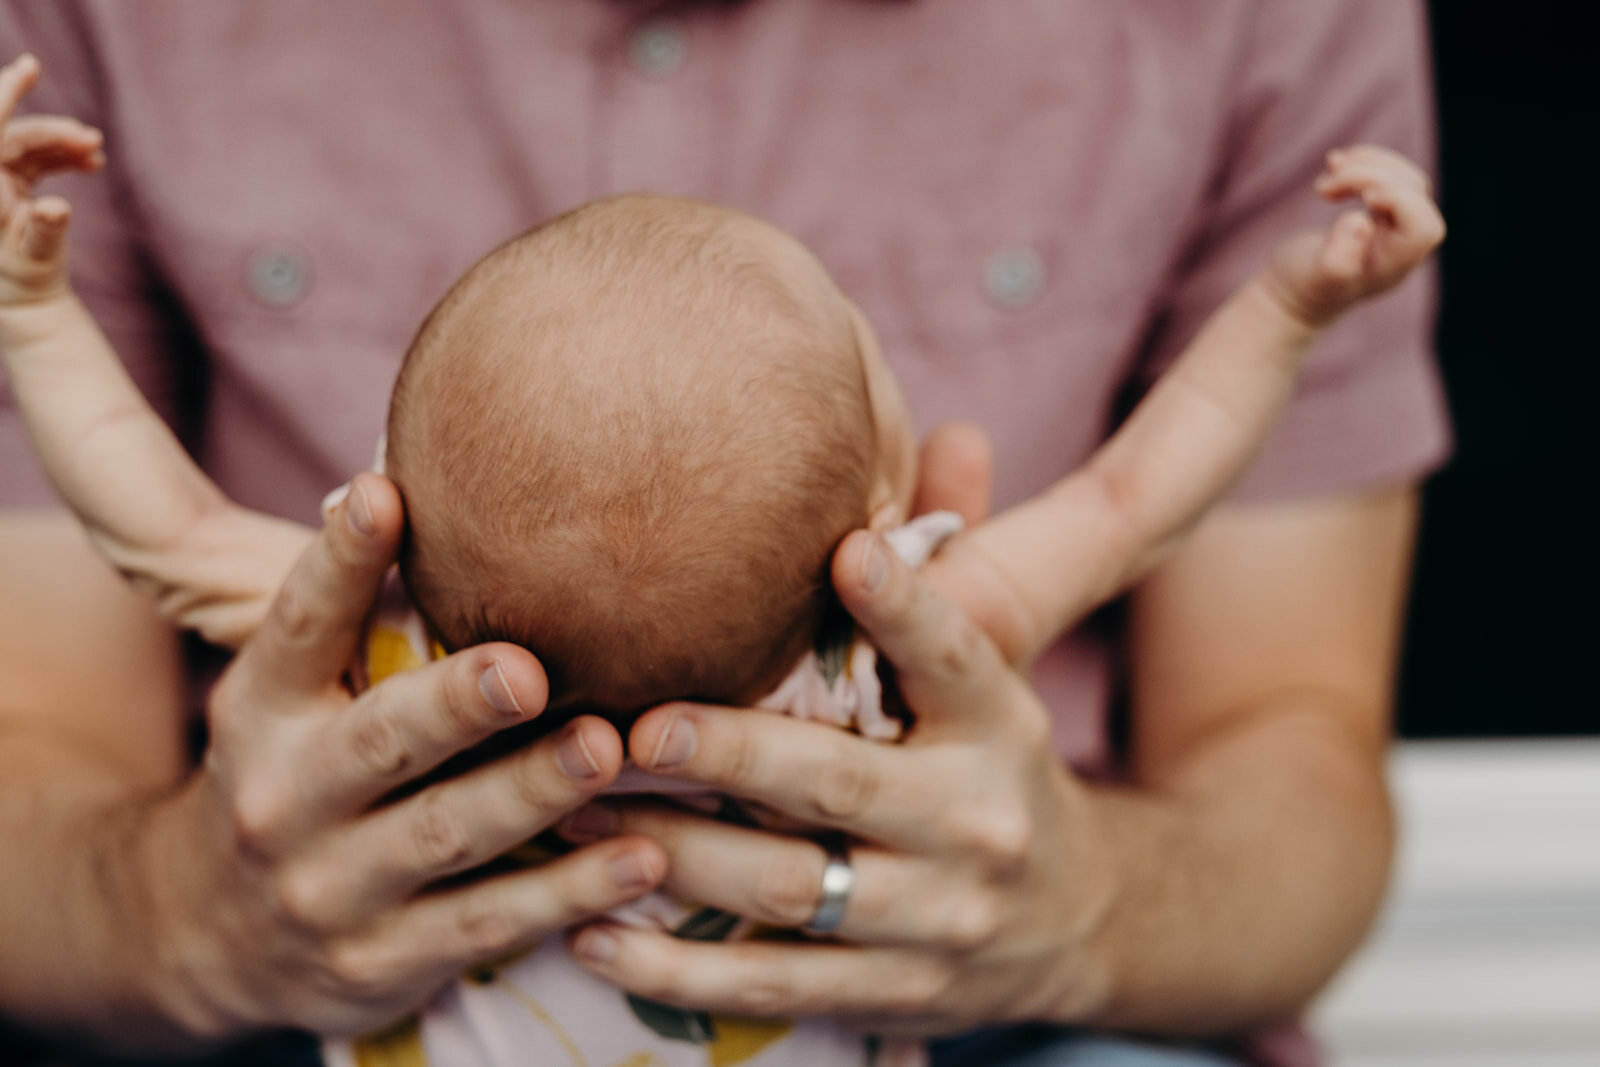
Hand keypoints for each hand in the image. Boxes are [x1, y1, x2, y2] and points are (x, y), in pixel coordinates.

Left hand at [0, 53, 103, 304]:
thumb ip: (44, 231)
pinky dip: (64, 157)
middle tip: (94, 141)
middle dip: (56, 132)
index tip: (32, 67)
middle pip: (17, 135)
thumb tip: (55, 209)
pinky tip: (90, 164)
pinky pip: (37, 157)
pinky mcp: (12, 185)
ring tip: (97, 156)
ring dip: (65, 144)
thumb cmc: (23, 280)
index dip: (6, 94)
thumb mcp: (35, 258)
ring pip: (29, 144)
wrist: (23, 299)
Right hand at [117, 474, 665, 1039]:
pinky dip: (566, 893)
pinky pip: (488, 922)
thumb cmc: (292, 775)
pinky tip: (638, 857)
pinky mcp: (386, 960)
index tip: (383, 495)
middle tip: (526, 668)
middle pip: (380, 743)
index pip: (300, 625)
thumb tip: (402, 484)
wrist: (207, 941)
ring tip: (605, 749)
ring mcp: (334, 888)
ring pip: (445, 835)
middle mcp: (288, 798)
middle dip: (454, 706)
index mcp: (266, 710)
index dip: (339, 561)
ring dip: (530, 792)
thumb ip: (351, 619)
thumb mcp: (287, 700)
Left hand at [561, 527, 1113, 1034]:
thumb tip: (956, 434)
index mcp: (1000, 721)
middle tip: (630, 727)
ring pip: (790, 890)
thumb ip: (954, 570)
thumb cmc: (995, 767)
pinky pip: (774, 985)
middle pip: (840, 785)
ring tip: (571, 815)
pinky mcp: (894, 993)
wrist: (1082, 922)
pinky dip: (678, 972)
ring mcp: (935, 918)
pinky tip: (593, 935)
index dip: (904, 605)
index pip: (957, 654)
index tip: (844, 552)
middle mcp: (975, 819)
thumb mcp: (995, 675)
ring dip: (672, 857)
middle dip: (731, 757)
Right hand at [1266, 145, 1444, 327]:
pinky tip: (1335, 163)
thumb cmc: (1302, 288)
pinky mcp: (1379, 214)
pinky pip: (1390, 177)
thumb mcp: (1314, 278)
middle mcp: (1401, 245)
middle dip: (1371, 176)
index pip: (1423, 226)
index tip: (1362, 198)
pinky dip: (1365, 162)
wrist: (1290, 294)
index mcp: (1393, 264)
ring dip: (1368, 163)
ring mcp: (1392, 228)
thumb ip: (1337, 260)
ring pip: (1404, 179)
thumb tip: (1360, 222)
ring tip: (1331, 165)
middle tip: (1324, 188)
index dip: (1401, 201)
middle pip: (1413, 194)